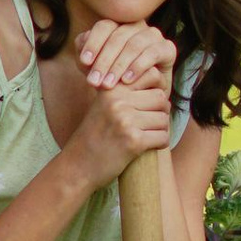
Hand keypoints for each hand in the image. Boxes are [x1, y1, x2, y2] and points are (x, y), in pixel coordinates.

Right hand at [72, 60, 176, 178]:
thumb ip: (125, 91)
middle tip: (150, 123)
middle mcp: (118, 101)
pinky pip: (163, 137)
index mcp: (111, 88)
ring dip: (160, 129)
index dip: (158, 87)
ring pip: (163, 118)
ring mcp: (125, 121)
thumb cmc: (94, 136)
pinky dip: (160, 143)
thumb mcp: (103, 105)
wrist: (77, 166)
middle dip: (161, 111)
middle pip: (160, 98)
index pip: (150, 74)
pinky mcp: (133, 141)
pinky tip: (148, 146)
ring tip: (147, 135)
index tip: (152, 102)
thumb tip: (158, 77)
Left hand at [77, 17, 177, 95]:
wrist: (138, 98)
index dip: (93, 43)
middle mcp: (137, 26)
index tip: (83, 62)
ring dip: (119, 65)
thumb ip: (86, 56)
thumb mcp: (96, 68)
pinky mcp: (167, 49)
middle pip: (118, 36)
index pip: (104, 26)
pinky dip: (138, 66)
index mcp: (118, 25)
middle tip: (94, 81)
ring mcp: (154, 36)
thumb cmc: (114, 80)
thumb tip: (81, 44)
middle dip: (104, 60)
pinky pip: (152, 53)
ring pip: (134, 44)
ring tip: (108, 84)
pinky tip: (127, 81)